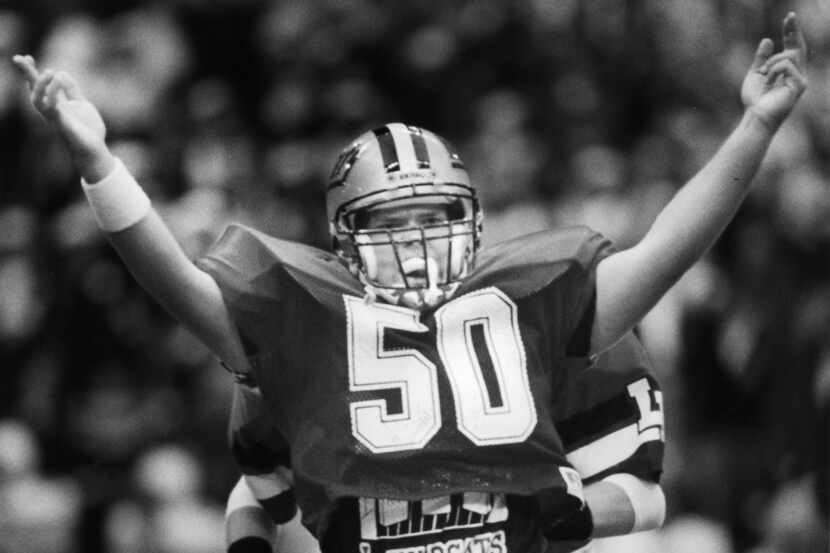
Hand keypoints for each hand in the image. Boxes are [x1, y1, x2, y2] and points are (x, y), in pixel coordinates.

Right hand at [12, 54, 114, 180]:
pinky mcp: (60, 123)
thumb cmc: (88, 130)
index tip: (28, 57)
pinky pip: (50, 107)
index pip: (40, 86)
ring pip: (36, 100)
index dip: (33, 72)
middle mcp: (50, 111)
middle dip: (26, 74)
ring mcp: (53, 118)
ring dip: (39, 84)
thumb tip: (61, 72)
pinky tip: (57, 80)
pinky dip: (52, 92)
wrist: (95, 150)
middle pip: (33, 90)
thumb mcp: (81, 104)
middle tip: (19, 57)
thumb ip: (72, 90)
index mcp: (55, 105)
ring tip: (48, 71)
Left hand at [741, 12, 807, 131]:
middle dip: (793, 31)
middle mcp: (797, 74)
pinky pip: (786, 66)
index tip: (789, 17)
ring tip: (764, 76)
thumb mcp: (755, 74)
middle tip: (790, 16)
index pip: (793, 47)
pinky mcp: (799, 85)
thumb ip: (762, 59)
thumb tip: (767, 40)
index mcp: (788, 71)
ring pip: (788, 56)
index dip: (791, 32)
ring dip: (771, 63)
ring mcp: (800, 79)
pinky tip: (768, 82)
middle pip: (798, 47)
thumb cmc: (755, 100)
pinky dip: (773, 71)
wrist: (755, 117)